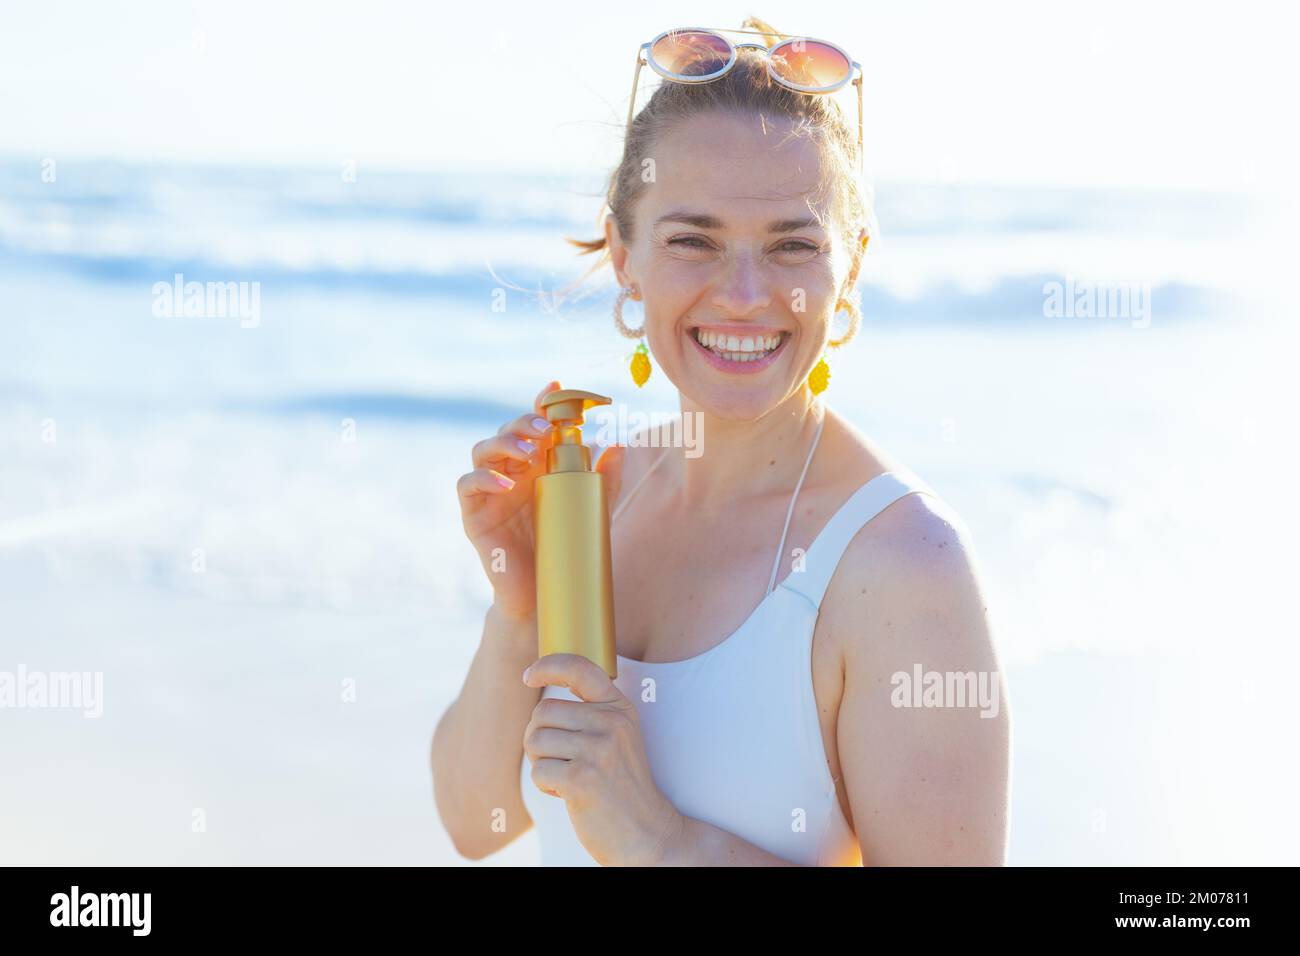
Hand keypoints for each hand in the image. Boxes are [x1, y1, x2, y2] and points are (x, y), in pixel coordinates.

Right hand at [456, 381, 625, 623]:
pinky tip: (505, 482)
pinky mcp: (474, 513)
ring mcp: (490, 489)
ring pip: (483, 450)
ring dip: (503, 443)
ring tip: (526, 451)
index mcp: (536, 462)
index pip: (534, 424)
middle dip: (523, 422)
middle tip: (545, 428)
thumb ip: (603, 478)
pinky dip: (484, 477)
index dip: (541, 403)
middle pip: (507, 431)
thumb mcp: (591, 508)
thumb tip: (619, 443)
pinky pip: (468, 484)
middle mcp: (511, 470)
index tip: (556, 388)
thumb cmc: (566, 546)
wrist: (543, 594)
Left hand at [522, 653, 681, 865]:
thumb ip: (590, 712)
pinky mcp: (582, 778)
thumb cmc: (621, 785)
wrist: (646, 832)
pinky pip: (538, 770)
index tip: (529, 675)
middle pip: (543, 712)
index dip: (548, 665)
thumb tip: (541, 692)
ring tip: (565, 777)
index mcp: (619, 708)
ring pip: (535, 740)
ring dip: (541, 763)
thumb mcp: (617, 737)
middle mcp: (611, 722)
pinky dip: (544, 786)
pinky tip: (567, 794)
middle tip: (561, 760)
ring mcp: (598, 749)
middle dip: (540, 738)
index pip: (580, 668)